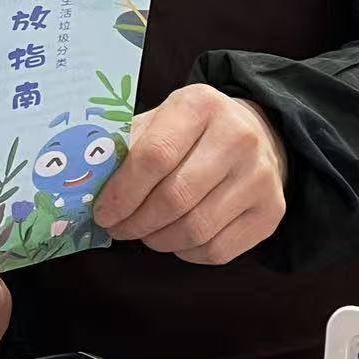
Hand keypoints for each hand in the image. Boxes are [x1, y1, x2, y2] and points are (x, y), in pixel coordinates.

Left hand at [92, 84, 286, 263]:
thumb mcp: (159, 121)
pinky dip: (186, 252)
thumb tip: (86, 184)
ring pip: (195, 229)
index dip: (122, 192)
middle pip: (175, 197)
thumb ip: (125, 147)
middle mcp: (238, 137)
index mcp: (201, 105)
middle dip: (136, 222)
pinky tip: (175, 239)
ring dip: (158, 240)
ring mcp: (260, 176)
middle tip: (118, 229)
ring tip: (144, 233)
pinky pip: (217, 250)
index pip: (154, 156)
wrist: (258, 134)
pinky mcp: (271, 211)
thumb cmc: (192, 131)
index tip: (102, 212)